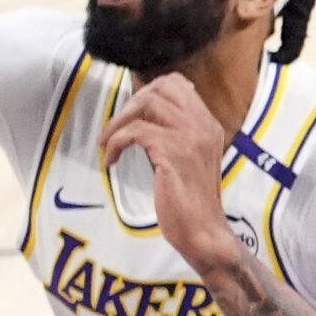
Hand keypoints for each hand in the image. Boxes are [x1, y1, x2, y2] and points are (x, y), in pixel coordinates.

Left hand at [98, 74, 239, 273]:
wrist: (203, 232)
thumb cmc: (191, 203)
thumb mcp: (191, 160)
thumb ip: (179, 136)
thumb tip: (147, 119)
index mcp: (209, 125)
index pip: (179, 84)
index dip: (150, 90)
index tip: (132, 111)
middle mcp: (203, 125)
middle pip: (162, 86)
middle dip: (131, 102)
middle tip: (116, 126)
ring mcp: (190, 137)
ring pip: (146, 103)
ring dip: (119, 120)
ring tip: (107, 142)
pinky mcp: (173, 153)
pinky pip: (134, 132)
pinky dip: (115, 142)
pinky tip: (111, 160)